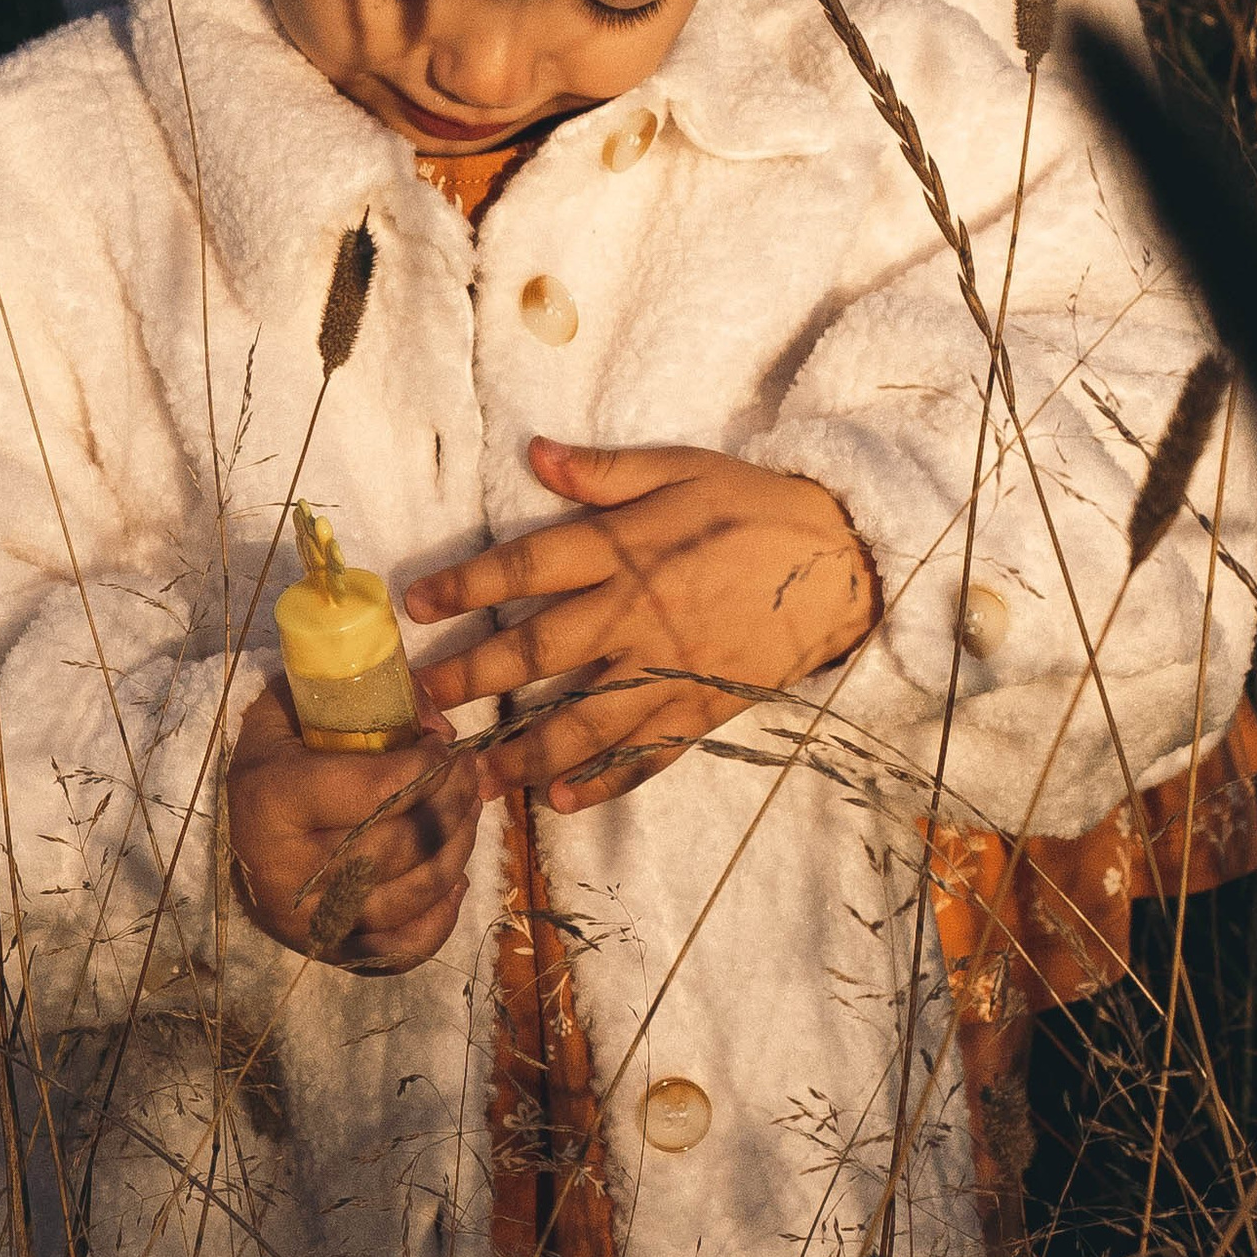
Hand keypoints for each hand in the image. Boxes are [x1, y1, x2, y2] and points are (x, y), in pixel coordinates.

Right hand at [226, 675, 479, 971]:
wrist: (239, 833)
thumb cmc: (275, 759)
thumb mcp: (296, 709)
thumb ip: (365, 700)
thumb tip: (439, 723)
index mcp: (274, 803)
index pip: (376, 790)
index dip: (426, 766)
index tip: (444, 744)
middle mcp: (289, 873)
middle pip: (401, 843)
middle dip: (452, 801)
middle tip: (471, 771)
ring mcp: (309, 923)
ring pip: (413, 892)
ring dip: (458, 847)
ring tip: (470, 810)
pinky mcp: (330, 953)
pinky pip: (402, 949)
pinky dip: (441, 916)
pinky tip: (455, 877)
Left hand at [401, 438, 876, 812]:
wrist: (841, 562)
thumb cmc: (755, 507)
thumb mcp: (682, 468)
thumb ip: (605, 471)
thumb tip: (535, 454)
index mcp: (625, 550)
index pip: (527, 568)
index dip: (466, 585)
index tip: (415, 604)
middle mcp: (636, 616)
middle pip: (539, 652)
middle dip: (472, 676)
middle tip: (421, 701)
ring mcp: (668, 671)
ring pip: (582, 720)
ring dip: (522, 750)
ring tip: (474, 774)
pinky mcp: (701, 709)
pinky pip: (644, 753)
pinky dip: (602, 782)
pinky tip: (559, 802)